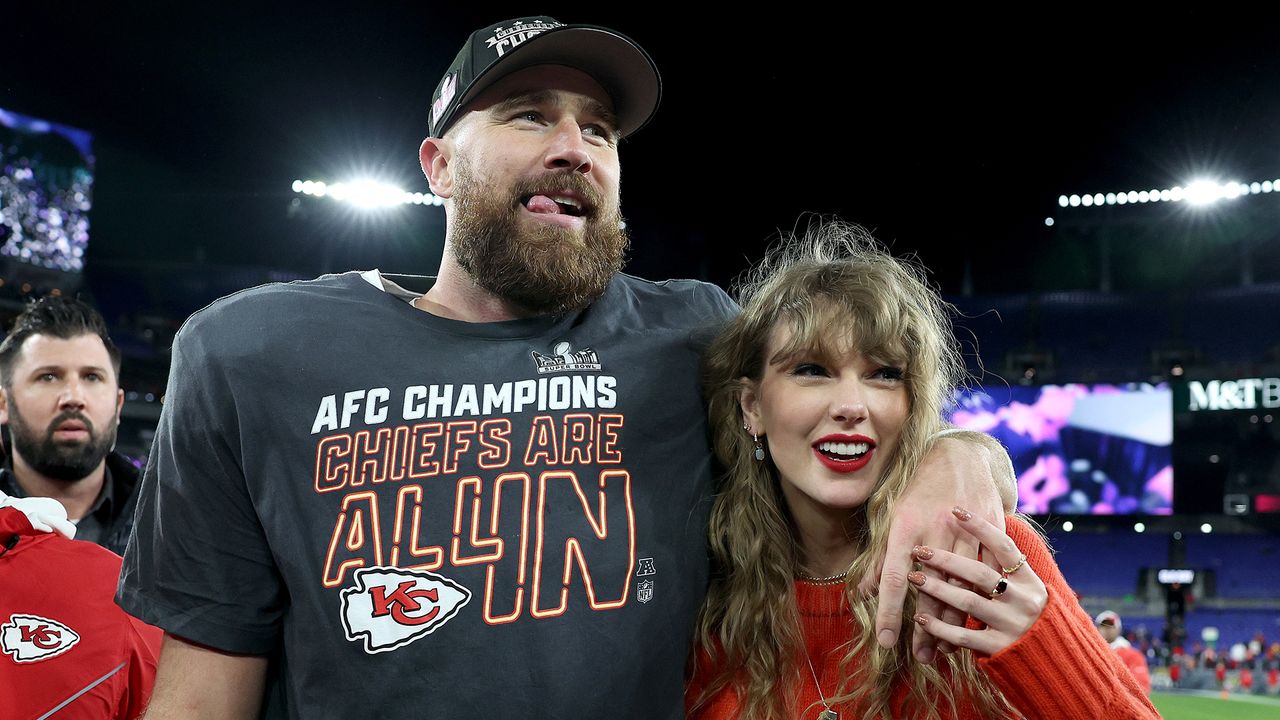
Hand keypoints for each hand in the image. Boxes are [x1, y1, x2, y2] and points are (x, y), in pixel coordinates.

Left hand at [860, 437, 1006, 662]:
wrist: (961, 457)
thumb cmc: (919, 490)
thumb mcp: (893, 518)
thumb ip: (881, 558)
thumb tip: (865, 592)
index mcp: (906, 528)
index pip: (894, 578)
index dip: (890, 612)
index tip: (887, 642)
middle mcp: (935, 531)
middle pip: (931, 590)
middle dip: (925, 628)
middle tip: (920, 656)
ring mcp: (966, 532)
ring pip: (962, 586)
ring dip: (954, 621)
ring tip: (944, 648)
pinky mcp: (991, 532)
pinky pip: (988, 574)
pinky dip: (981, 599)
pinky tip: (973, 622)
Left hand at [909, 507, 1047, 655]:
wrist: (1055, 659)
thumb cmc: (1026, 615)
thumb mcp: (1024, 588)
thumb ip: (1003, 568)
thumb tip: (971, 535)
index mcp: (1029, 580)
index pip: (1004, 546)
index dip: (981, 527)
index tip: (955, 510)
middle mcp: (1024, 600)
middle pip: (980, 574)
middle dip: (946, 560)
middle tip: (920, 551)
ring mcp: (1013, 624)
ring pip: (968, 602)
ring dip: (937, 589)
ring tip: (914, 579)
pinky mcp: (1000, 648)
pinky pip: (964, 636)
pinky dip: (940, 627)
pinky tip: (921, 618)